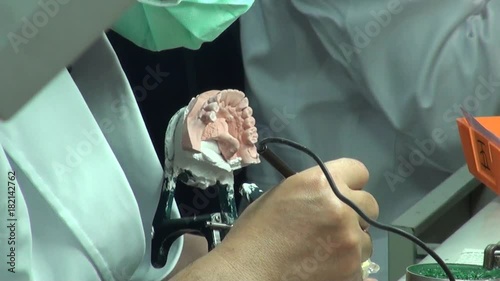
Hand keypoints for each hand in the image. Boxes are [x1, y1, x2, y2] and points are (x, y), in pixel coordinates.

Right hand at [213, 158, 378, 280]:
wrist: (247, 273)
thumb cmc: (255, 233)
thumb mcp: (281, 195)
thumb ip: (313, 190)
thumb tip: (332, 195)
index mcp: (321, 183)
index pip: (359, 171)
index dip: (350, 184)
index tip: (342, 195)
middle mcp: (342, 208)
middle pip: (370, 205)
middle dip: (355, 214)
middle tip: (332, 226)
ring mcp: (350, 242)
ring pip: (366, 239)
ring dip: (350, 243)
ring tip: (322, 253)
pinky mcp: (353, 271)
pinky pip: (361, 266)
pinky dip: (346, 268)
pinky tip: (324, 269)